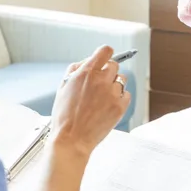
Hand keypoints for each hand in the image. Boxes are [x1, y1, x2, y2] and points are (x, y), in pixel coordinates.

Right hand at [50, 46, 130, 161]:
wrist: (72, 139)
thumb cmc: (65, 116)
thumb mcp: (63, 87)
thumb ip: (75, 70)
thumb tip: (86, 62)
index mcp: (86, 73)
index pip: (105, 51)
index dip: (104, 54)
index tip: (104, 59)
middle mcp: (101, 80)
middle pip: (114, 65)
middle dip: (107, 72)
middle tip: (99, 83)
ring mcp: (112, 93)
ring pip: (121, 79)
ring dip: (114, 85)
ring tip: (102, 97)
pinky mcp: (120, 106)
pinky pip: (127, 94)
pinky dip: (120, 98)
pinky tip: (108, 105)